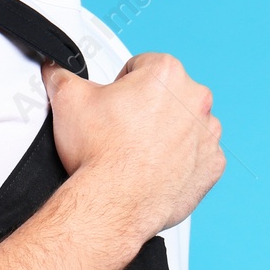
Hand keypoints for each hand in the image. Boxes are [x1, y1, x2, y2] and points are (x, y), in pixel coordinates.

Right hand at [42, 53, 224, 242]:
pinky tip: (157, 169)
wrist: (114, 202)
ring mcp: (207, 134)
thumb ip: (62, 77)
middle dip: (147, 109)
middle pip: (168, 95)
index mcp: (166, 73)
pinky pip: (198, 157)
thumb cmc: (100, 155)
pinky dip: (182, 162)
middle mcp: (195, 99)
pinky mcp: (212, 165)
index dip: (122, 87)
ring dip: (167, 134)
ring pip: (185, 125)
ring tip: (139, 152)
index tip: (114, 106)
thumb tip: (56, 72)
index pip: (141, 68)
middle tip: (123, 131)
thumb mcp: (69, 101)